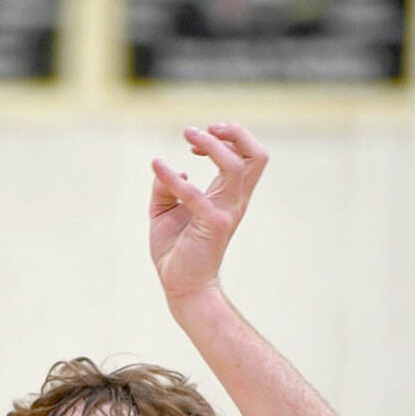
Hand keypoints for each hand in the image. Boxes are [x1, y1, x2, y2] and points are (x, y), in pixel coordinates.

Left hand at [149, 122, 267, 304]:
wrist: (181, 286)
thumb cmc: (177, 251)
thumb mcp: (164, 212)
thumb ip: (165, 188)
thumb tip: (168, 169)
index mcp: (229, 196)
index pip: (249, 157)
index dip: (230, 138)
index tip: (196, 142)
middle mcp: (233, 201)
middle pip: (257, 156)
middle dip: (236, 133)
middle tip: (207, 128)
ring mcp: (225, 212)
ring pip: (236, 167)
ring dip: (212, 145)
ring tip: (188, 136)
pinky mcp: (210, 226)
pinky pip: (196, 194)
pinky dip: (174, 177)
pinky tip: (157, 166)